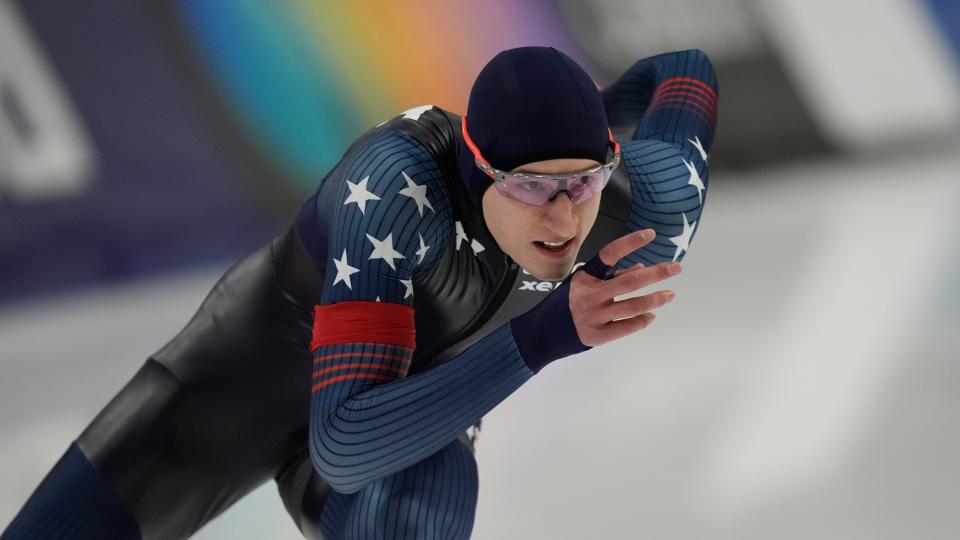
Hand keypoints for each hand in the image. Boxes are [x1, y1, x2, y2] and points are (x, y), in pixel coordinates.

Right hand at [569, 229, 680, 346]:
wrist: (540, 335)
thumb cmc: (562, 306)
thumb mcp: (580, 285)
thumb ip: (609, 277)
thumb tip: (640, 269)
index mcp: (584, 277)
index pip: (610, 253)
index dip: (631, 242)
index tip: (651, 235)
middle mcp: (589, 295)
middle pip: (631, 281)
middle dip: (658, 273)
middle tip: (676, 268)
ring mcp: (594, 316)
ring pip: (634, 305)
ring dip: (656, 299)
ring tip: (669, 295)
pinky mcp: (597, 336)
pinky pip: (627, 326)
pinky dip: (642, 320)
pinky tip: (651, 316)